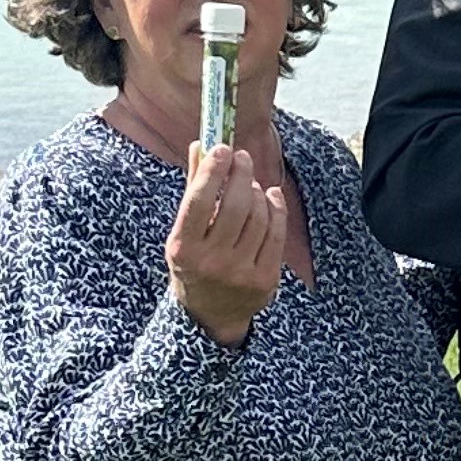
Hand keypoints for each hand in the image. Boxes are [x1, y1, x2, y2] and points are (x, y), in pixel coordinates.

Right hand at [168, 141, 286, 344]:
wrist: (209, 315)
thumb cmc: (194, 261)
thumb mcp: (183, 232)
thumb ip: (193, 189)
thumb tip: (200, 144)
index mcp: (183, 248)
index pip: (199, 202)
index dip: (212, 172)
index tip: (222, 148)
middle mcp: (211, 262)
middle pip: (235, 206)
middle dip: (241, 174)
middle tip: (242, 157)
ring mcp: (240, 273)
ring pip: (258, 217)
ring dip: (256, 191)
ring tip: (250, 184)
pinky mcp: (265, 280)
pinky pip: (276, 233)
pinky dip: (275, 208)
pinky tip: (270, 197)